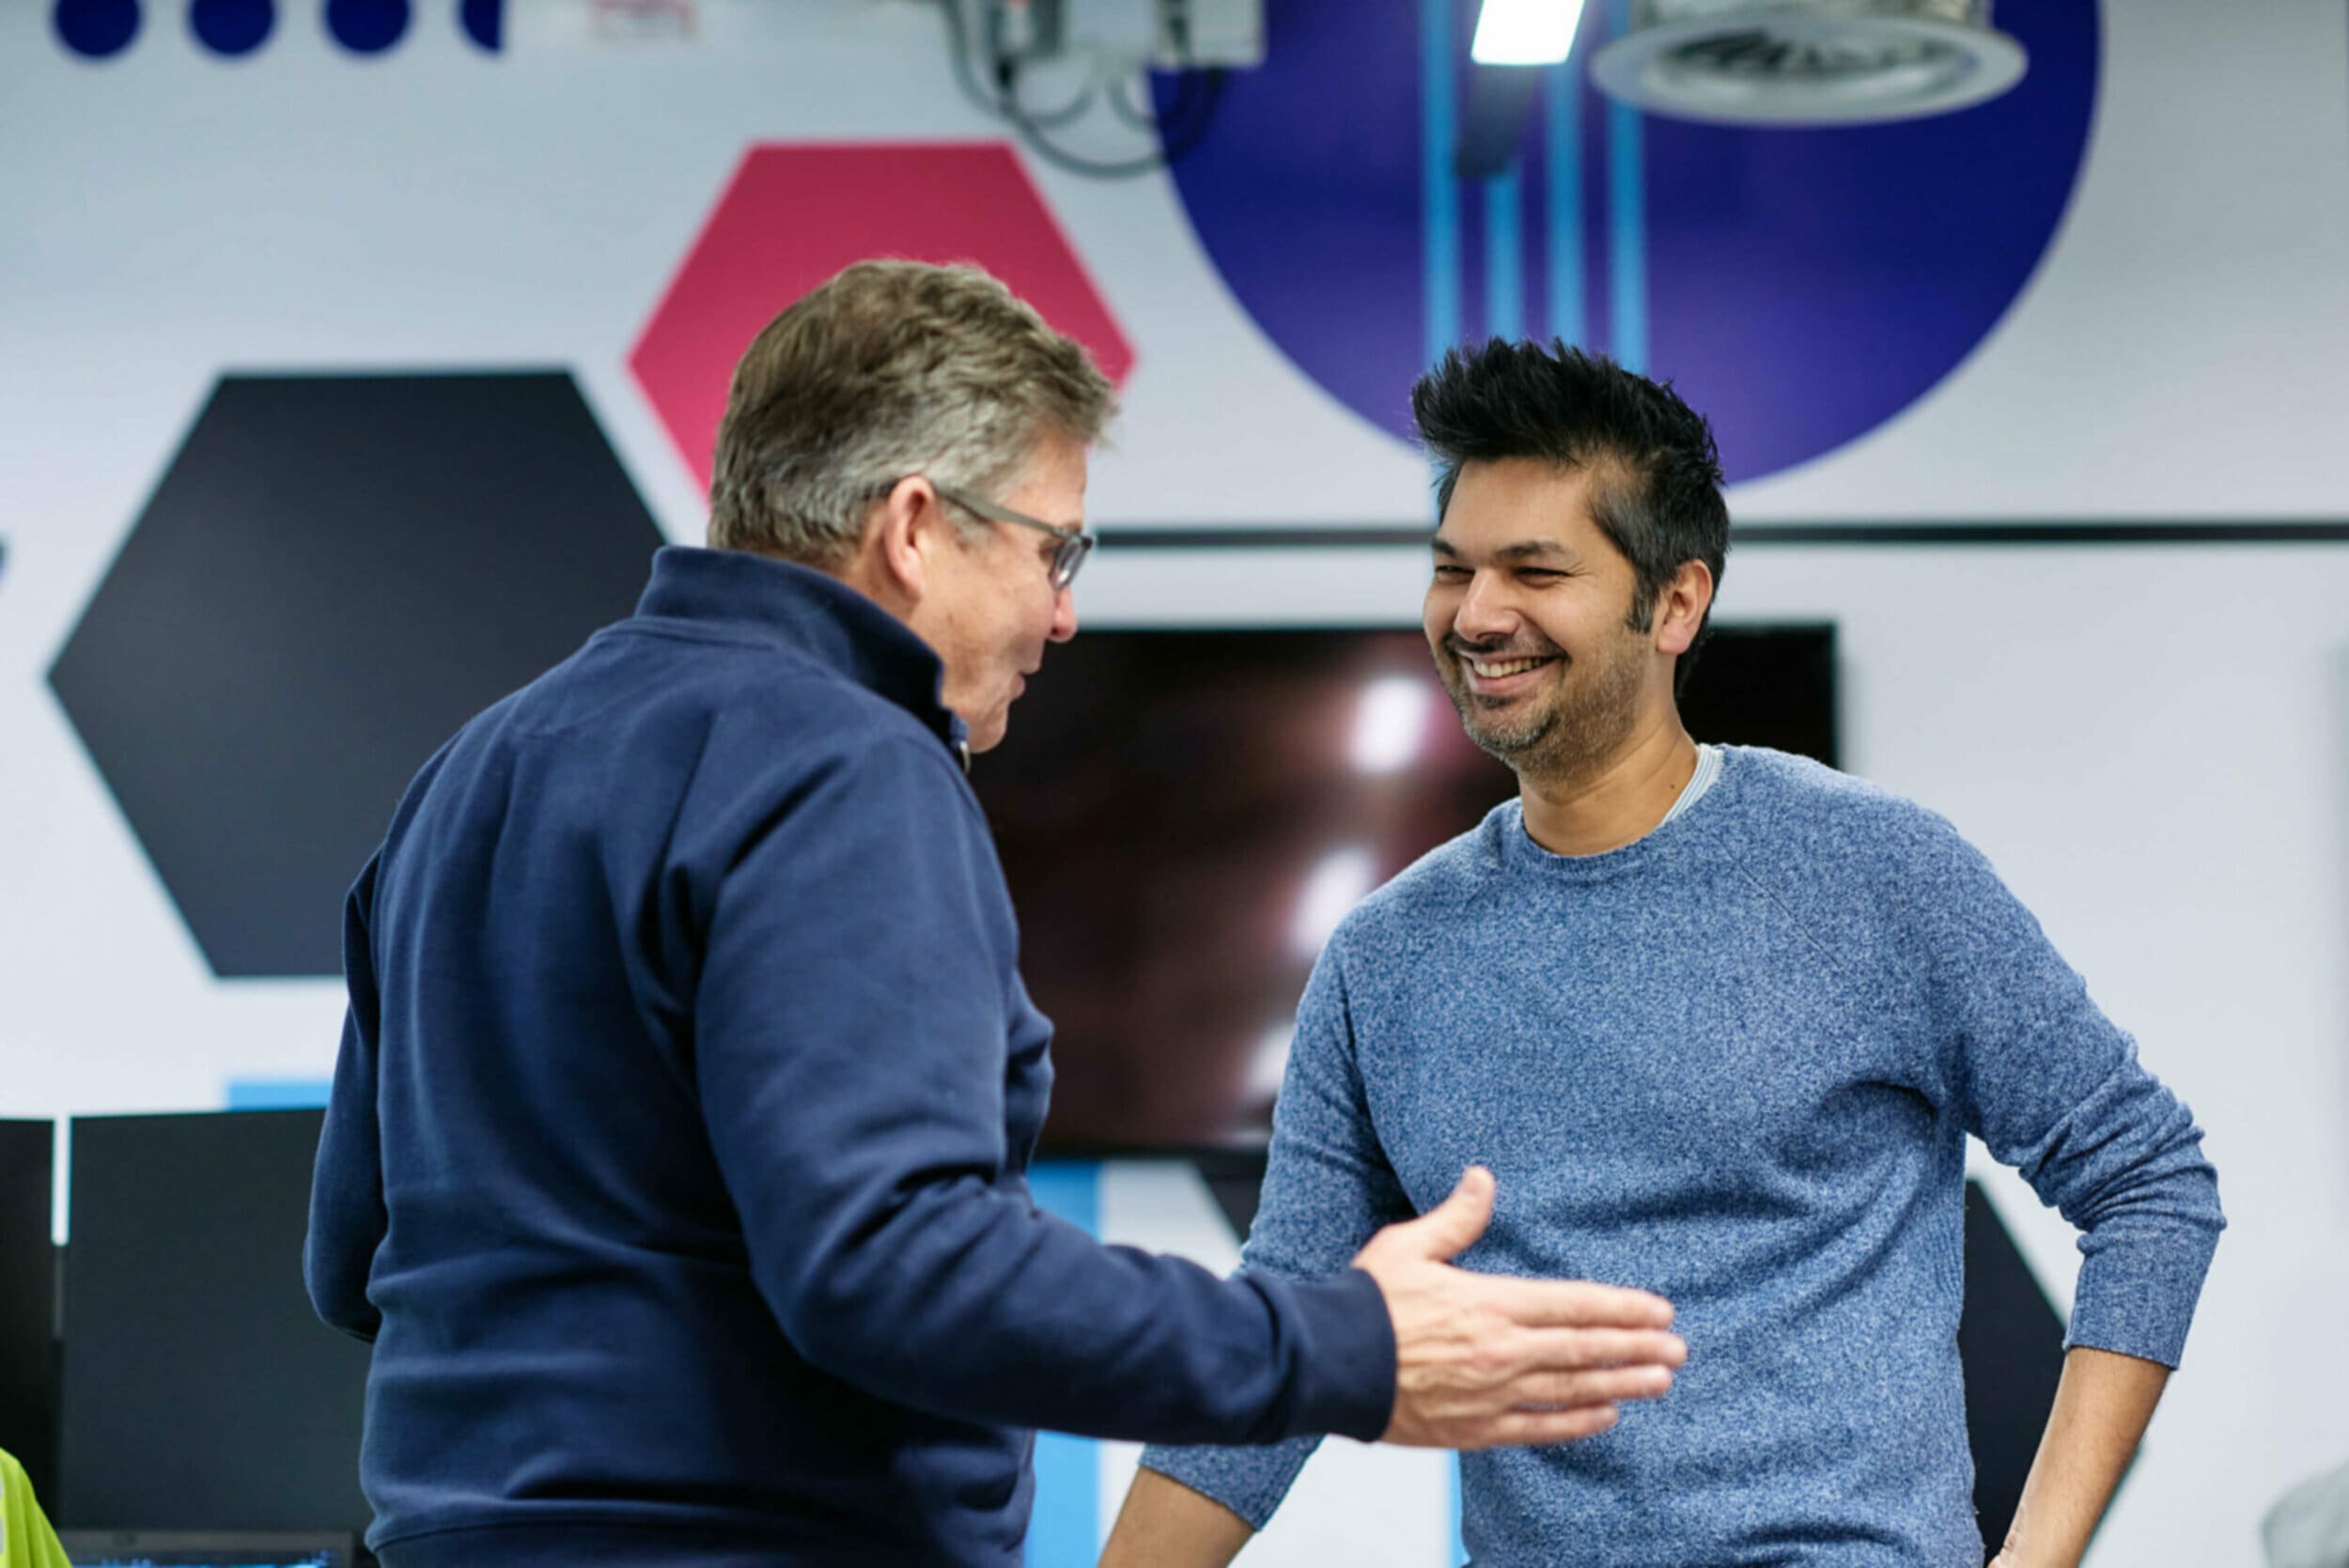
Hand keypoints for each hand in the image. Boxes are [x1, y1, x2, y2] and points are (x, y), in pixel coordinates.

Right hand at [1350, 1166, 1685, 1449]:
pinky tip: (1605, 1416)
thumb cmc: (1364, 1302)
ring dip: (1621, 1384)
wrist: (1327, 1362)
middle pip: (1584, 1350)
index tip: (1659, 1310)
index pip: (1573, 1305)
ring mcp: (1491, 1393)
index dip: (1621, 1308)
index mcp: (1490, 1303)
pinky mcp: (1474, 1428)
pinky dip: (1576, 1423)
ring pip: (1571, 1390)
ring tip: (1659, 1382)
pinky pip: (1538, 1429)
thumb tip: (1484, 1178)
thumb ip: (1456, 1216)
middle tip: (1678, 1349)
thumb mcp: (1409, 1245)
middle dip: (1636, 1348)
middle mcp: (1501, 1351)